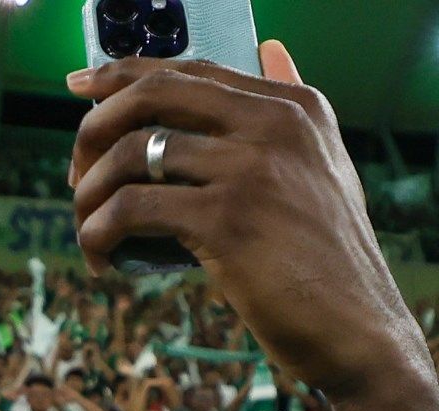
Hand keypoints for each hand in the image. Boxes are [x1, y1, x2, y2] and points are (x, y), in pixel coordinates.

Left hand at [69, 46, 415, 398]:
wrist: (361, 335)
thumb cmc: (332, 264)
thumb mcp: (326, 168)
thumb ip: (293, 109)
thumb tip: (271, 46)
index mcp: (296, 107)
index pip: (189, 71)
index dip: (122, 74)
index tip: (77, 86)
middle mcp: (275, 125)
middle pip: (151, 95)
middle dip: (94, 127)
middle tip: (77, 172)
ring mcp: (250, 170)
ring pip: (130, 155)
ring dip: (90, 194)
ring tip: (88, 228)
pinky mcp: (226, 221)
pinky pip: (131, 209)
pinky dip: (100, 233)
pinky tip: (99, 258)